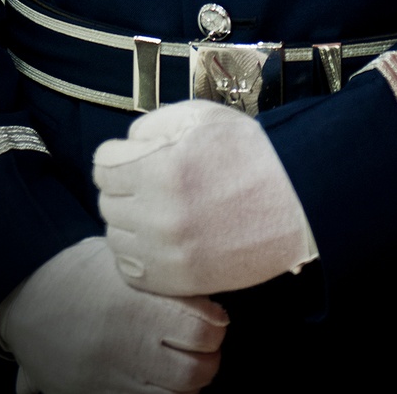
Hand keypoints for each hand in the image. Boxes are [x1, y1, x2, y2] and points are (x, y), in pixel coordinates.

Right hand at [0, 236, 227, 393]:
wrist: (26, 298)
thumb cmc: (78, 271)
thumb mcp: (121, 260)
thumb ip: (159, 276)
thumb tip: (202, 284)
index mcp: (136, 305)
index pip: (201, 328)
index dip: (216, 324)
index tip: (215, 316)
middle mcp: (127, 345)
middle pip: (194, 372)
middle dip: (209, 359)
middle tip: (207, 345)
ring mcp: (112, 377)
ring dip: (188, 383)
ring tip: (185, 363)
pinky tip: (159, 380)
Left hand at [94, 100, 318, 297]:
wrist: (294, 202)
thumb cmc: (249, 152)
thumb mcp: (201, 117)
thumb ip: (153, 124)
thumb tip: (127, 144)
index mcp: (159, 168)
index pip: (102, 165)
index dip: (117, 155)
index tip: (134, 156)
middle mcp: (156, 214)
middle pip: (107, 201)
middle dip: (123, 186)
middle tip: (150, 181)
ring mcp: (166, 252)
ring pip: (115, 236)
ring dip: (128, 221)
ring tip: (158, 209)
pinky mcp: (177, 280)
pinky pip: (130, 269)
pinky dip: (137, 253)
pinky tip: (159, 238)